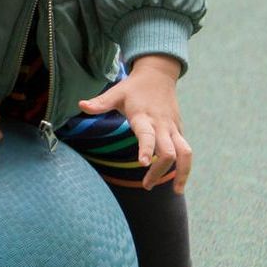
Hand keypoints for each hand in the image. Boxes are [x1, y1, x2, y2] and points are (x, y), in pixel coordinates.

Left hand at [77, 55, 191, 193]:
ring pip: (184, 153)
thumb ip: (100, 103)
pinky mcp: (178, 131)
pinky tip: (177, 182)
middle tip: (146, 186)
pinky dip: (184, 167)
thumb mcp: (115, 93)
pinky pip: (185, 151)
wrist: (159, 74)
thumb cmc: (133, 87)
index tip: (143, 164)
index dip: (146, 149)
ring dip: (182, 172)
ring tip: (176, 191)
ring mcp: (172, 128)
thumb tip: (81, 105)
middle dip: (159, 171)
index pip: (147, 135)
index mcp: (143, 116)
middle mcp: (161, 124)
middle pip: (168, 152)